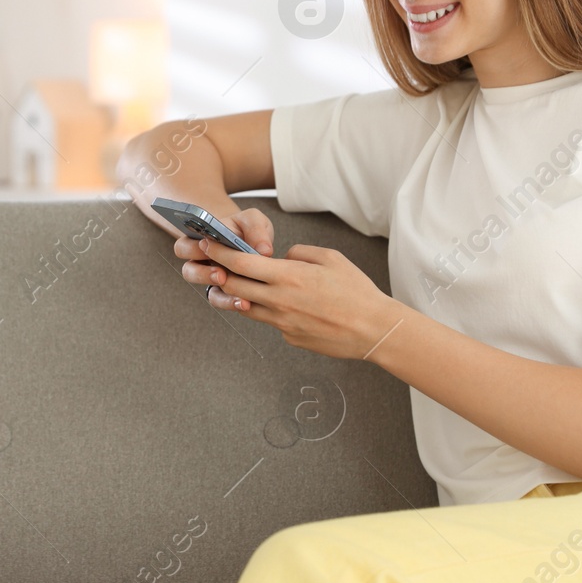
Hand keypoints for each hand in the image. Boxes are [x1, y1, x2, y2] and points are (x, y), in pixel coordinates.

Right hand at [175, 208, 273, 309]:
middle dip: (203, 274)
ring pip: (206, 291)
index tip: (206, 249)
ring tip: (236, 292)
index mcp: (201, 241)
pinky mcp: (227, 293)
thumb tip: (263, 250)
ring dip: (220, 295)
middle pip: (189, 271)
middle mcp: (203, 262)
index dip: (191, 250)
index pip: (183, 246)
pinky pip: (223, 302)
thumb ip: (256, 229)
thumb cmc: (249, 228)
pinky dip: (232, 303)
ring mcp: (215, 280)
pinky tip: (246, 303)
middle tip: (220, 275)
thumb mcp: (253, 220)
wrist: (259, 243)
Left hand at [191, 237, 406, 362]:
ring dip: (237, 294)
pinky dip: (270, 311)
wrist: (373, 329)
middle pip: (234, 286)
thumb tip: (282, 257)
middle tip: (210, 264)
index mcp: (288, 276)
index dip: (219, 253)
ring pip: (247, 306)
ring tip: (237, 284)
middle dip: (218, 273)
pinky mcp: (289, 338)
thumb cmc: (356, 291)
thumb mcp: (330, 257)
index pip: (241, 263)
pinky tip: (284, 307)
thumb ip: (300, 253)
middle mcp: (279, 301)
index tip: (208, 245)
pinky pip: (271, 321)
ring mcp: (282, 323)